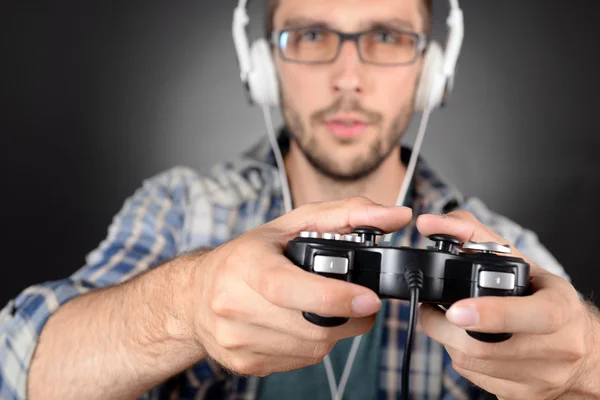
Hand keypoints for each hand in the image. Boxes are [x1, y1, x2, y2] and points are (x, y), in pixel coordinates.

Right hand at [186, 197, 411, 375]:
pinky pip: (299, 362)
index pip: (288, 287)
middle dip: (348, 317)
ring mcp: (237, 339)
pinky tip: (303, 324)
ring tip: (327, 309)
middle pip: (310, 325)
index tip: (369, 299)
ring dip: (334, 331)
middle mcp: (234, 305)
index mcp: (244, 264)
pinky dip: (313, 344)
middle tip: (362, 301)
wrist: (194, 295)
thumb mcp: (291, 224)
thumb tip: (398, 216)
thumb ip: (347, 214)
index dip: (333, 296)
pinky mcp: (245, 363)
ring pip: (311, 348)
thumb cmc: (247, 256)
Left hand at [416, 211, 599, 398]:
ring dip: (448, 340)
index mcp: (559, 309)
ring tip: (449, 320)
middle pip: (482, 347)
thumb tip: (430, 224)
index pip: (531, 316)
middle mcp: (555, 347)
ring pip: (470, 364)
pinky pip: (474, 378)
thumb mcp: (517, 259)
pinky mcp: (521, 396)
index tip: (457, 309)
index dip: (492, 314)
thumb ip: (472, 235)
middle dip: (444, 326)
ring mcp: (538, 378)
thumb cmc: (542, 297)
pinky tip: (466, 340)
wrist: (580, 349)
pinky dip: (460, 358)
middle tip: (432, 308)